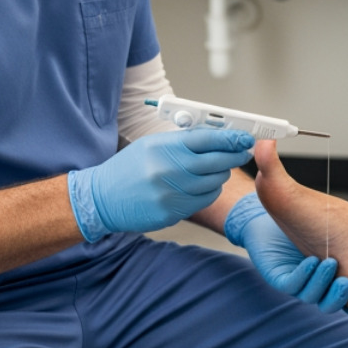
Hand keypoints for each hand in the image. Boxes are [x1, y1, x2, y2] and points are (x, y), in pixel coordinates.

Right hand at [68, 129, 254, 240]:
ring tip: (217, 169)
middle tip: (241, 152)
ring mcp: (171, 193)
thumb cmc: (128, 168)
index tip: (244, 138)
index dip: (231, 138)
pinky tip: (202, 185)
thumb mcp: (152, 145)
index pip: (208, 139)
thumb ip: (182, 141)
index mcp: (164, 147)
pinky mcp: (172, 212)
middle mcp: (169, 169)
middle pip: (217, 162)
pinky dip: (208, 191)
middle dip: (234, 156)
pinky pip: (203, 200)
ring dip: (220, 175)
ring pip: (214, 183)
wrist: (102, 198)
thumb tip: (216, 136)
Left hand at [224, 193, 347, 312]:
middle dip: (342, 298)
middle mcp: (320, 285)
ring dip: (322, 283)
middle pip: (333, 304)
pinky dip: (303, 276)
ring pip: (314, 296)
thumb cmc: (312, 217)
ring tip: (330, 263)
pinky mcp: (280, 278)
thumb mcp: (342, 228)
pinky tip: (312, 262)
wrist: (279, 207)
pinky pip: (293, 284)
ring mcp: (300, 283)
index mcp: (337, 279)